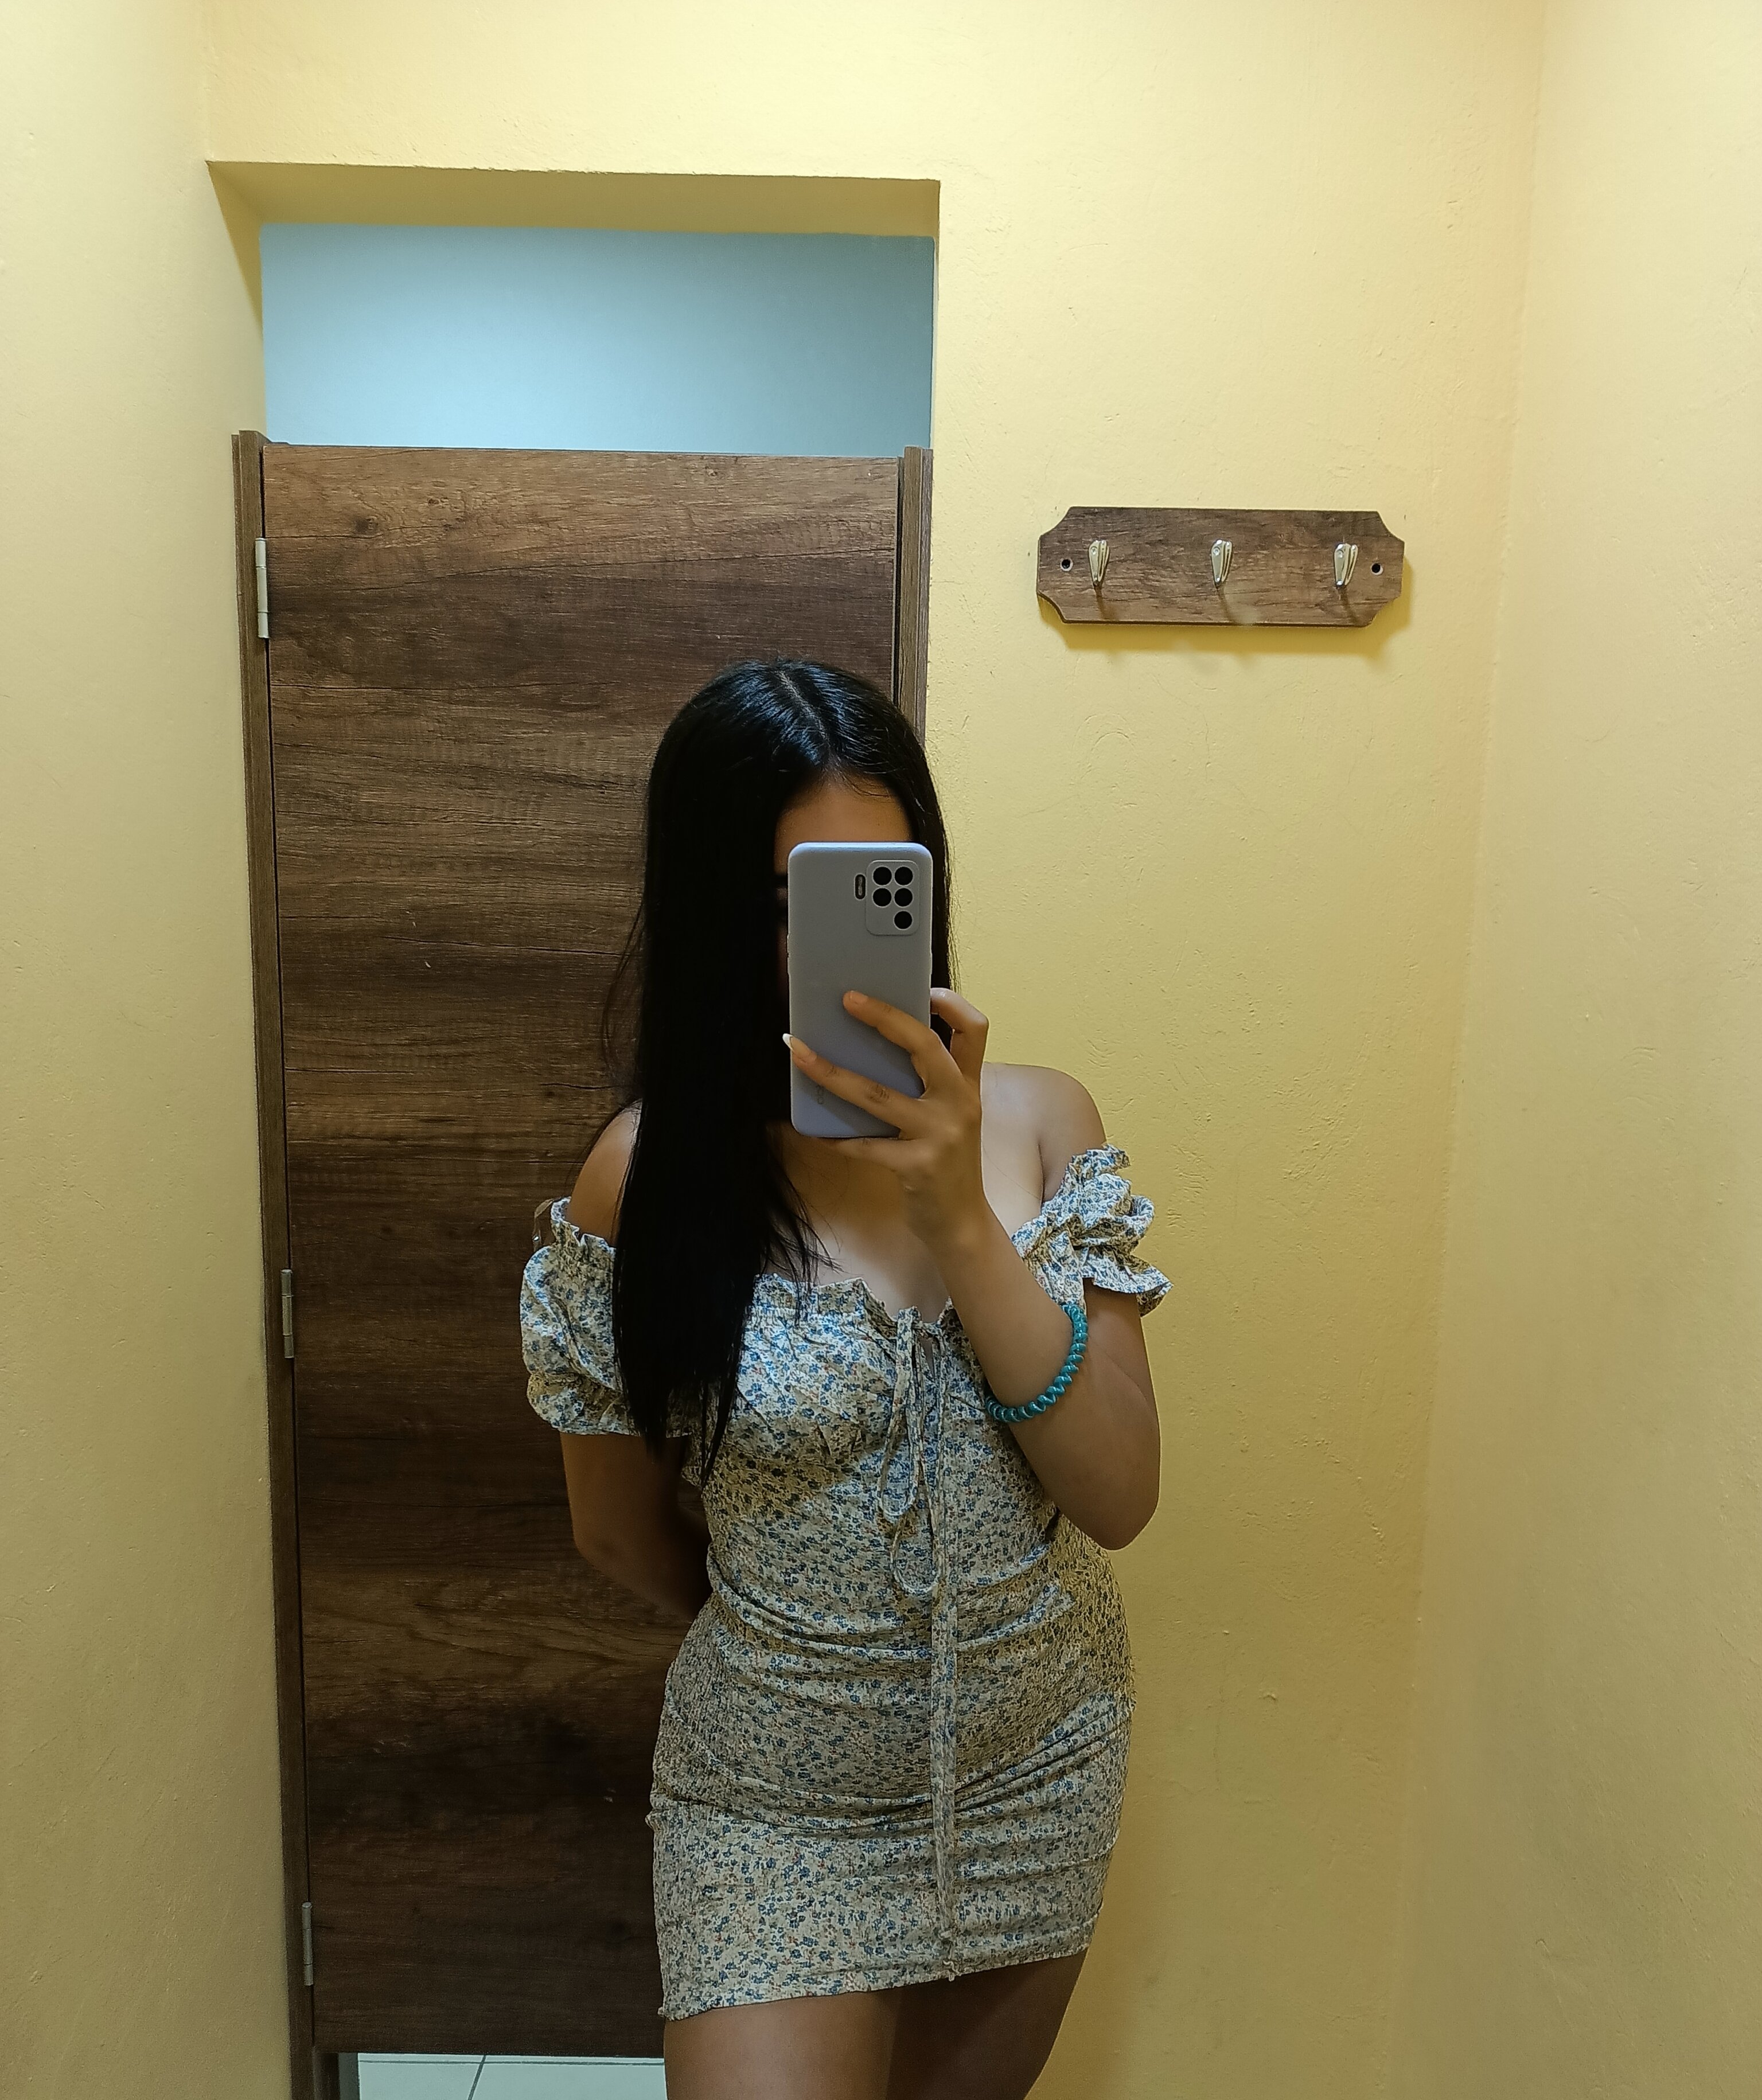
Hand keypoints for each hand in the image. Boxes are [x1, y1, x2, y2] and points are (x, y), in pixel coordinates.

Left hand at [785, 988, 991, 1253]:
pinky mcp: (916, 1166)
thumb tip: (873, 1046)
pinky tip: (810, 1130)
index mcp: (968, 1086)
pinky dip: (834, 1137)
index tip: (923, 987)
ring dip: (831, 1073)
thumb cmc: (948, 1165)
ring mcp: (939, 1135)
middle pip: (925, 1046)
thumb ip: (929, 1085)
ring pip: (878, 1094)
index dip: (952, 1003)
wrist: (961, 1225)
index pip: (975, 1030)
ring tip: (798, 1051)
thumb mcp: (951, 1118)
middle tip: (847, 998)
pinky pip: (864, 1145)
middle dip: (884, 1017)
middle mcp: (959, 1103)